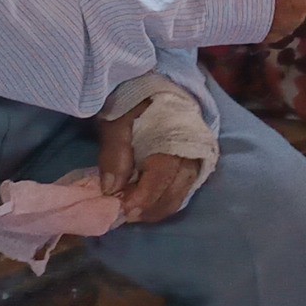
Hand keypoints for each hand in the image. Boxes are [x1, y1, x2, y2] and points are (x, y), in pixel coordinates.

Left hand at [95, 107, 206, 224]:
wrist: (152, 90)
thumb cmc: (133, 102)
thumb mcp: (117, 120)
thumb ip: (115, 152)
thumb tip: (111, 189)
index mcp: (174, 137)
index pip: (162, 175)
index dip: (142, 196)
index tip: (121, 208)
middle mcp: (190, 153)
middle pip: (174, 193)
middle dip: (147, 209)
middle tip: (122, 215)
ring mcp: (193, 161)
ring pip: (179, 197)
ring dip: (155, 210)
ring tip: (132, 213)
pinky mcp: (191, 167)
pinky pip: (180, 193)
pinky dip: (163, 203)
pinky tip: (145, 206)